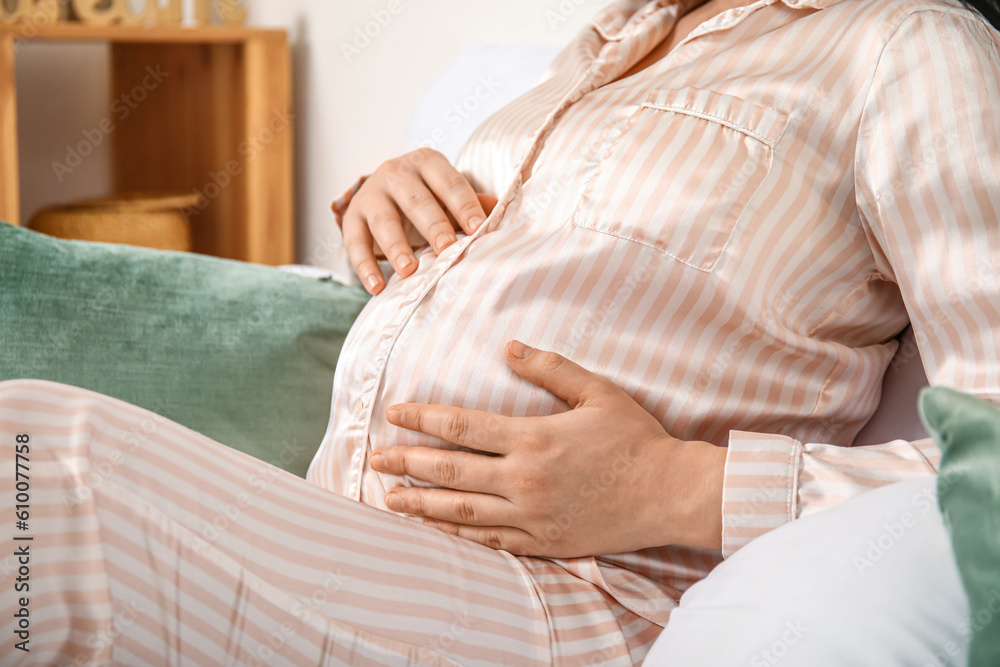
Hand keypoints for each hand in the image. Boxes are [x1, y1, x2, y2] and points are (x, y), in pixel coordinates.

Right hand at [341, 147, 498, 294]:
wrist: (384, 195)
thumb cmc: (428, 198)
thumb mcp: (449, 196)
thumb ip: (473, 204)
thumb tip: (501, 213)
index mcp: (427, 163)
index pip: (449, 182)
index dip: (464, 205)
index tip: (478, 229)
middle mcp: (396, 172)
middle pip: (415, 199)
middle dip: (432, 225)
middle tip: (446, 249)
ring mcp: (371, 194)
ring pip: (383, 220)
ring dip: (396, 247)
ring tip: (409, 271)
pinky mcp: (351, 218)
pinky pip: (355, 243)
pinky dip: (365, 267)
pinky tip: (377, 287)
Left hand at [369, 342, 726, 557]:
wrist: (668, 493)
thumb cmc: (634, 438)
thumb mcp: (596, 391)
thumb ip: (550, 368)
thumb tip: (508, 347)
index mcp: (533, 438)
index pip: (462, 427)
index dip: (422, 419)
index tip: (394, 414)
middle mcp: (524, 480)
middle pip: (450, 470)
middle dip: (408, 462)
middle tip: (376, 457)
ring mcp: (531, 516)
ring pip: (461, 511)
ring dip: (421, 503)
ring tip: (390, 497)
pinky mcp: (543, 543)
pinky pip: (490, 540)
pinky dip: (458, 534)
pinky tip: (436, 529)